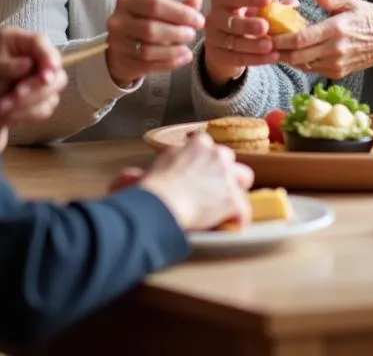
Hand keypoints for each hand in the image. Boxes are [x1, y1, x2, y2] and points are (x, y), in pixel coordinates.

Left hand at [0, 27, 66, 151]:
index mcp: (21, 40)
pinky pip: (46, 107)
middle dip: (33, 87)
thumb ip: (7, 67)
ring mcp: (47, 75)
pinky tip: (9, 113)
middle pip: (53, 68)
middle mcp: (39, 54)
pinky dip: (26, 113)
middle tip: (15, 96)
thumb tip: (28, 64)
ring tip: (1, 108)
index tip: (47, 75)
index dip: (47, 56)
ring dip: (27, 103)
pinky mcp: (49, 95)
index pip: (40, 42)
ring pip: (52, 90)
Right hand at [105, 0, 204, 87]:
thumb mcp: (159, 10)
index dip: (181, 13)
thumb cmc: (144, 22)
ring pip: (148, 50)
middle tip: (192, 34)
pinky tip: (184, 58)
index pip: (155, 4)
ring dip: (173, 50)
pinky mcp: (123, 63)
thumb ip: (179, 6)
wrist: (122, 47)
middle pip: (151, 28)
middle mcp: (117, 21)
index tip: (199, 20)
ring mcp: (117, 44)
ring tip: (187, 48)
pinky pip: (149, 65)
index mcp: (126, 1)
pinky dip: (170, 62)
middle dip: (177, 32)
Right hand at [138, 133, 253, 230]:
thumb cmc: (149, 190)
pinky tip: (232, 228)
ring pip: (244, 178)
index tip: (199, 175)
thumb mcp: (144, 172)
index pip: (208, 147)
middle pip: (229, 159)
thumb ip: (141, 171)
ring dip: (236, 191)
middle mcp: (216, 154)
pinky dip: (238, 220)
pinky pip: (243, 210)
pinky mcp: (232, 198)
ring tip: (227, 207)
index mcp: (197, 144)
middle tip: (213, 191)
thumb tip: (128, 176)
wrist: (160, 204)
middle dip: (224, 173)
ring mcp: (227, 175)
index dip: (204, 163)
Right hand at [202, 0, 281, 87]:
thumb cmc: (244, 21)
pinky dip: (256, 59)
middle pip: (230, 21)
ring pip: (234, 42)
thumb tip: (293, 3)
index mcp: (222, 0)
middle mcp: (214, 18)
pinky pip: (238, 58)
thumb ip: (273, 7)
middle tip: (265, 26)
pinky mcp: (217, 57)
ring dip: (254, 45)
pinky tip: (273, 57)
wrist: (225, 45)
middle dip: (248, 24)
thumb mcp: (255, 11)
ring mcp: (213, 38)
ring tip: (271, 45)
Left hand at [273, 0, 372, 78]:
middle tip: (262, 42)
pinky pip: (312, 69)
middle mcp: (335, 50)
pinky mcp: (337, 72)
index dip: (281, 40)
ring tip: (272, 47)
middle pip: (297, 56)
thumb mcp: (350, 2)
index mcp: (336, 30)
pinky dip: (300, 62)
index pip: (301, 39)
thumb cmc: (369, 18)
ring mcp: (336, 64)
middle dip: (278, 51)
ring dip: (287, 58)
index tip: (266, 34)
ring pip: (302, 65)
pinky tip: (292, 52)